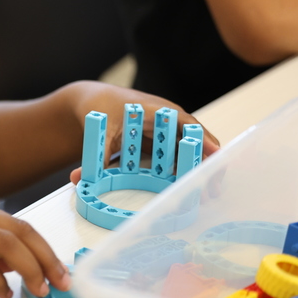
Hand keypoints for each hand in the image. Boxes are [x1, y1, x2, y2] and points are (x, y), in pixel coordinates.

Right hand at [0, 196, 69, 297]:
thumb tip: (9, 261)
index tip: (58, 266)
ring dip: (31, 269)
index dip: (44, 247)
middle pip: (22, 231)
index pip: (20, 224)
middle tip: (62, 280)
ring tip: (40, 289)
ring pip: (8, 245)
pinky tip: (3, 293)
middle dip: (48, 258)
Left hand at [63, 81, 219, 184]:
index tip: (214, 155)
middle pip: (194, 141)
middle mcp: (167, 119)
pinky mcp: (161, 143)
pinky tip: (187, 190)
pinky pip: (177, 157)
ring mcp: (166, 131)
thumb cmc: (102, 105)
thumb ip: (98, 152)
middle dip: (205, 163)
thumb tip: (82, 179)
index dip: (200, 139)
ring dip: (197, 171)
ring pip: (189, 151)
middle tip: (211, 189)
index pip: (186, 123)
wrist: (95, 101)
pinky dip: (184, 171)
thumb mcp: (100, 127)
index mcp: (157, 109)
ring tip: (205, 196)